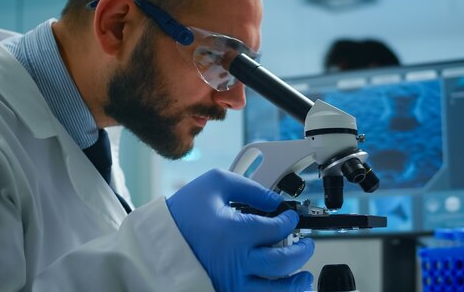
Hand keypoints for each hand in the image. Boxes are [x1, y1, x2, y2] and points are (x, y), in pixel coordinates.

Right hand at [166, 169, 314, 291]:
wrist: (155, 243)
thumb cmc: (182, 214)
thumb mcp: (215, 184)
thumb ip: (250, 187)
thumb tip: (275, 201)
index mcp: (234, 233)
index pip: (278, 229)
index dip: (290, 220)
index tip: (291, 217)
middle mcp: (235, 262)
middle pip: (283, 263)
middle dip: (302, 252)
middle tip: (308, 245)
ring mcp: (230, 283)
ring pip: (274, 291)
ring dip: (295, 284)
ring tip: (304, 277)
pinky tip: (282, 288)